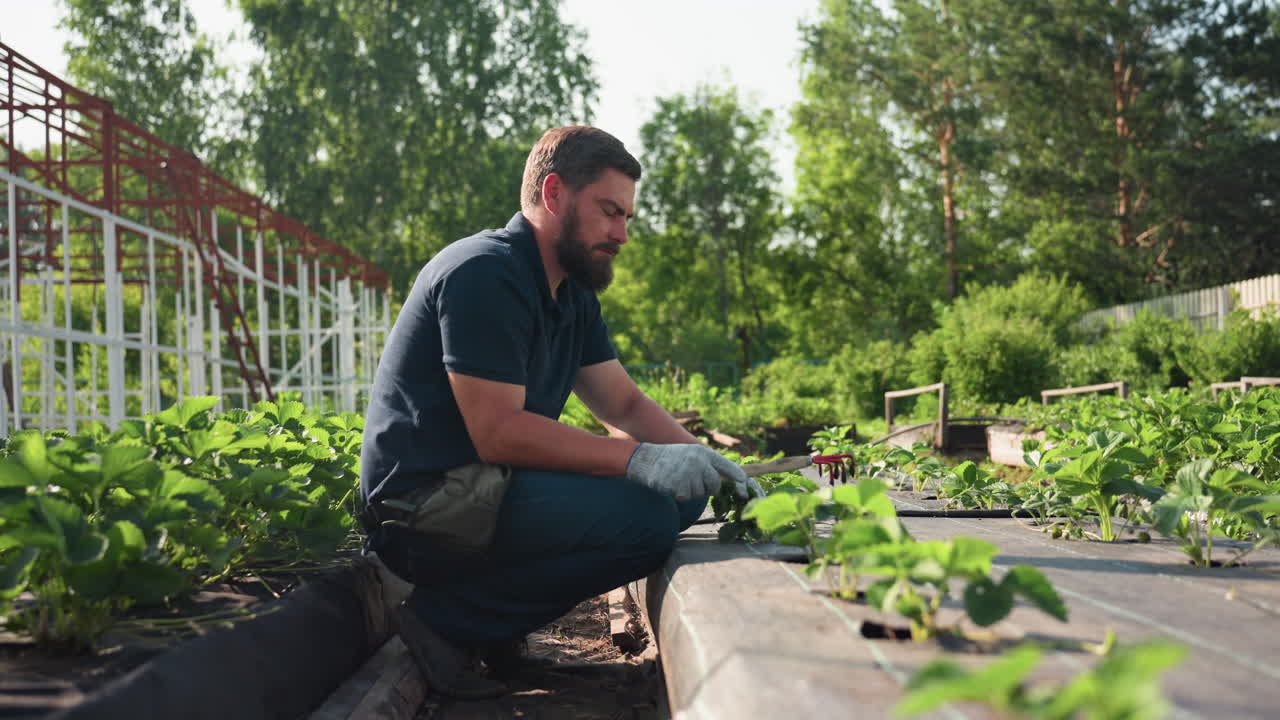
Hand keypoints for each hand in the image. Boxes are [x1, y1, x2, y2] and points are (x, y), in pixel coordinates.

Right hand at [626, 443, 759, 500]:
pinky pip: (686, 497)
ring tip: (678, 478)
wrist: (647, 459)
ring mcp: (688, 473)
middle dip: (707, 488)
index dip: (740, 481)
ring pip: (699, 493)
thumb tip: (734, 479)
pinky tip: (671, 484)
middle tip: (693, 481)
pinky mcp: (678, 485)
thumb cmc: (673, 458)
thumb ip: (710, 465)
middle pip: (715, 485)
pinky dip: (679, 494)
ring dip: (690, 491)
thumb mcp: (693, 454)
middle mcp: (699, 462)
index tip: (745, 491)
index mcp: (705, 453)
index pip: (729, 467)